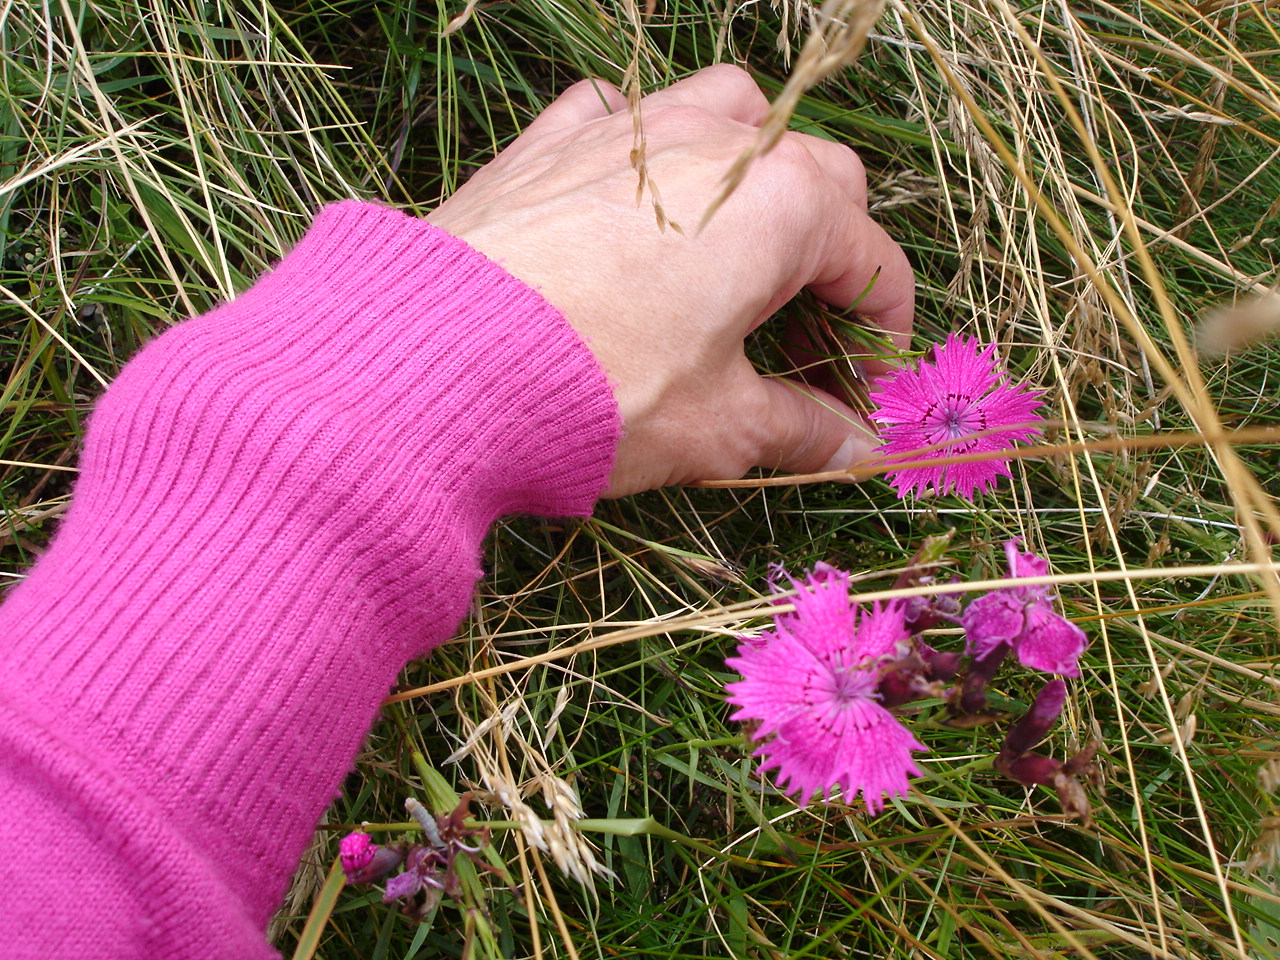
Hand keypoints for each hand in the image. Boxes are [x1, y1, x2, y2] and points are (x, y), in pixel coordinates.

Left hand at [427, 64, 914, 496]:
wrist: (439, 362)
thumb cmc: (601, 391)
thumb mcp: (717, 425)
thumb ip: (800, 428)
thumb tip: (856, 447)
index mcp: (782, 204)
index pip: (873, 260)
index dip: (881, 332)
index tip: (865, 387)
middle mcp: (716, 142)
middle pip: (817, 177)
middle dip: (832, 253)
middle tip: (807, 334)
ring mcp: (630, 127)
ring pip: (728, 111)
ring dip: (753, 168)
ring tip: (733, 244)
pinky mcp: (553, 138)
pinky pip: (620, 113)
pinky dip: (642, 148)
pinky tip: (628, 201)